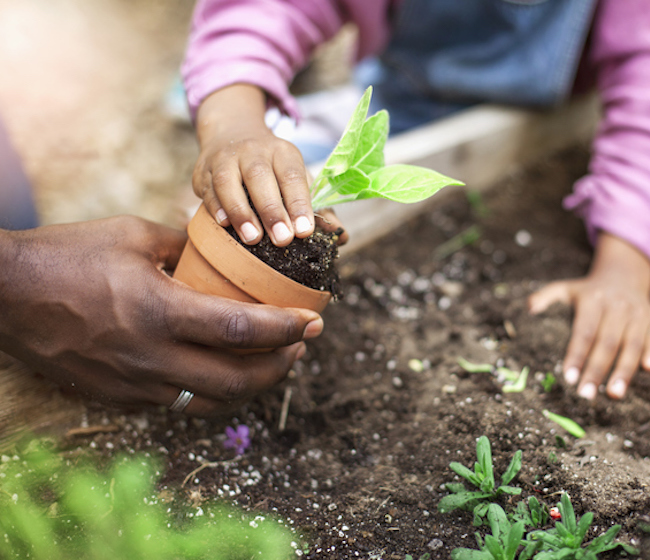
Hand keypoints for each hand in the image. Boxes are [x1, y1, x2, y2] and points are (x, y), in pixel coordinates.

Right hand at [0, 217, 323, 414]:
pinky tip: (223, 369)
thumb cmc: (66, 256)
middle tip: (301, 344)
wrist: (2, 296)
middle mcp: (151, 357)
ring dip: (252, 385)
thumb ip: (184, 243)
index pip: (242, 331)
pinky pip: (181, 403)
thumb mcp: (131, 234)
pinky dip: (213, 390)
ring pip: (212, 401)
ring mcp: (134, 385)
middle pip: (237, 380)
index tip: (314, 321)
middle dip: (281, 366)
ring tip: (272, 360)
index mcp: (159, 312)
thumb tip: (221, 246)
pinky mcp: (120, 397)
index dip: (287, 329)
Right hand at [193, 84, 314, 246]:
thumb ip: (318, 207)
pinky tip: (224, 224)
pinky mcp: (203, 171)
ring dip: (241, 211)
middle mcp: (253, 151)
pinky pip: (207, 189)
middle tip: (283, 239)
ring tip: (252, 238)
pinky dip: (215, 207)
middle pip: (260, 177)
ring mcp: (225, 159)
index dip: (299, 203)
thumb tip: (342, 236)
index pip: (292, 176)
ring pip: (229, 182)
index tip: (306, 230)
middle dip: (272, 210)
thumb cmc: (272, 168)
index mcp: (282, 152)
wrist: (231, 132)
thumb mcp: (297, 177)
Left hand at [527, 233, 649, 399]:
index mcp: (593, 301)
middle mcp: (618, 305)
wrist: (624, 276)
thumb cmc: (587, 292)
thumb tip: (529, 309)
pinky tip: (649, 370)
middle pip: (607, 342)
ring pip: (632, 344)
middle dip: (597, 371)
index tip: (568, 378)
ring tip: (615, 394)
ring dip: (624, 370)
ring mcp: (639, 311)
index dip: (576, 355)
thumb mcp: (565, 289)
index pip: (584, 332)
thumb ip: (545, 297)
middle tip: (586, 394)